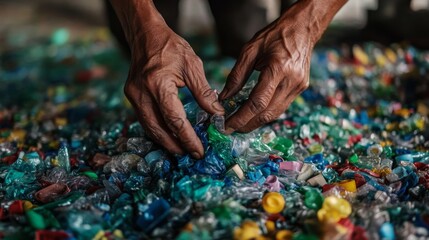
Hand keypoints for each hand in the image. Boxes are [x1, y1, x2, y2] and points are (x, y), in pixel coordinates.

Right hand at [109, 0, 223, 158]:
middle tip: (191, 155)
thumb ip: (203, 92)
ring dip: (165, 141)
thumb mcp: (192, 65)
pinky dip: (158, 130)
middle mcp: (141, 94)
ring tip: (182, 149)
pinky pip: (145, 119)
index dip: (187, 138)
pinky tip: (170, 135)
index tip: (199, 150)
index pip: (174, 120)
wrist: (145, 34)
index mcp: (158, 85)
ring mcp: (133, 96)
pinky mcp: (132, 96)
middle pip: (157, 130)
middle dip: (175, 146)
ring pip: (149, 128)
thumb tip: (217, 113)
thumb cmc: (171, 46)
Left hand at [219, 0, 346, 133]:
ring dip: (256, 122)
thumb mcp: (249, 50)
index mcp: (278, 68)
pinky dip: (266, 113)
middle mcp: (291, 81)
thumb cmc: (274, 35)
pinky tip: (254, 113)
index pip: (257, 102)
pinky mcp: (301, 88)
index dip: (241, 117)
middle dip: (247, 124)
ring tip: (240, 124)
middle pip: (267, 113)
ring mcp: (298, 86)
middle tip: (231, 128)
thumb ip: (236, 76)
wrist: (302, 29)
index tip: (227, 125)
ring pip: (275, 113)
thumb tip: (224, 97)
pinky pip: (281, 106)